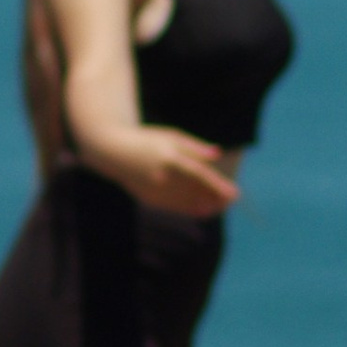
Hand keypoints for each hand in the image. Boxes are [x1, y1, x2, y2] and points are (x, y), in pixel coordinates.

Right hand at [115, 127, 243, 218]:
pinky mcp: (148, 199)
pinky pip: (174, 207)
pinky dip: (190, 210)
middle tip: (232, 198)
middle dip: (216, 198)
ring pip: (186, 203)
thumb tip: (217, 155)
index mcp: (169, 156)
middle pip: (195, 191)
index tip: (234, 193)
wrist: (112, 151)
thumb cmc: (147, 140)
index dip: (217, 185)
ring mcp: (154, 190)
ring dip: (206, 206)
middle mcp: (161, 176)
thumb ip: (195, 147)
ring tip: (220, 205)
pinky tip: (203, 209)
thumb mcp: (171, 136)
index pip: (198, 174)